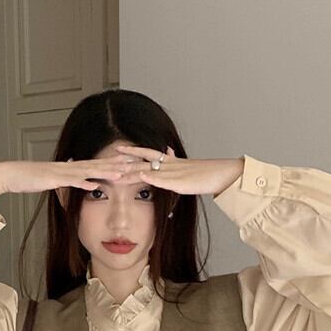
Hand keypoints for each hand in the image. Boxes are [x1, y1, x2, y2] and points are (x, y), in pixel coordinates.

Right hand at [0, 155, 134, 194]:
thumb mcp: (53, 180)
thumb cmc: (29, 178)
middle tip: (136, 165)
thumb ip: (67, 180)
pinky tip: (94, 186)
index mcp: (71, 168)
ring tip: (122, 174)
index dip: (114, 164)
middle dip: (117, 165)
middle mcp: (70, 167)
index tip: (131, 165)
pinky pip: (70, 182)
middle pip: (98, 165)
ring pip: (88, 171)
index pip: (97, 165)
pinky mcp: (53, 179)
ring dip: (105, 173)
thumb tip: (77, 178)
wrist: (10, 175)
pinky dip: (83, 183)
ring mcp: (62, 172)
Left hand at [112, 144, 243, 196]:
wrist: (223, 174)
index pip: (147, 153)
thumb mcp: (187, 167)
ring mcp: (174, 173)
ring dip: (132, 171)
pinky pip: (163, 179)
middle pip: (143, 161)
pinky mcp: (180, 182)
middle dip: (125, 162)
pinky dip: (152, 177)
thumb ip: (175, 161)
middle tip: (107, 161)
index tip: (117, 149)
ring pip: (149, 170)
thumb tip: (168, 151)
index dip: (132, 151)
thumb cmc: (207, 174)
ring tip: (117, 172)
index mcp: (171, 162)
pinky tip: (141, 176)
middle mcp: (170, 164)